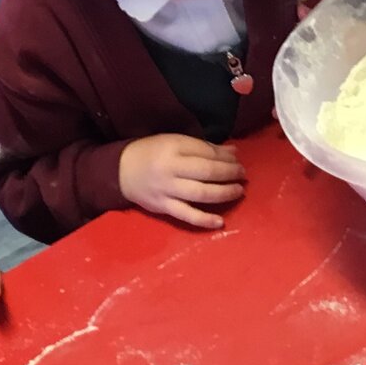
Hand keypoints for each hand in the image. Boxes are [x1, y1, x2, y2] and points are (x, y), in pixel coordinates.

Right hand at [119, 135, 245, 230]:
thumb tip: (234, 152)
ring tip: (238, 191)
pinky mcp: (163, 208)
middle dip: (229, 173)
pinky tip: (220, 222)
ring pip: (200, 194)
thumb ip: (204, 147)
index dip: (226, 158)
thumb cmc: (153, 153)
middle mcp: (170, 169)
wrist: (122, 171)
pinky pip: (186, 215)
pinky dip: (204, 220)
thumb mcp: (175, 142)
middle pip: (206, 172)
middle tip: (243, 175)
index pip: (206, 153)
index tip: (237, 160)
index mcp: (173, 148)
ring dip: (223, 193)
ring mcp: (167, 190)